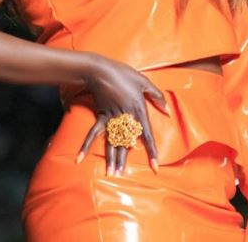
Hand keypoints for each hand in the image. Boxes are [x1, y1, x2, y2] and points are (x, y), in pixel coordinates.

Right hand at [75, 55, 170, 175]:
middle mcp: (125, 118)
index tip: (155, 167)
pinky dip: (86, 146)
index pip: (146, 136)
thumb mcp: (144, 82)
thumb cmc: (124, 74)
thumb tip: (167, 110)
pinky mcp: (101, 116)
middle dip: (125, 160)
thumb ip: (157, 96)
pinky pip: (93, 134)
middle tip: (123, 176)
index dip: (152, 152)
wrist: (101, 70)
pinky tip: (79, 158)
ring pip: (112, 142)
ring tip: (111, 173)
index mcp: (138, 111)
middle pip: (126, 144)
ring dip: (111, 158)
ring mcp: (111, 119)